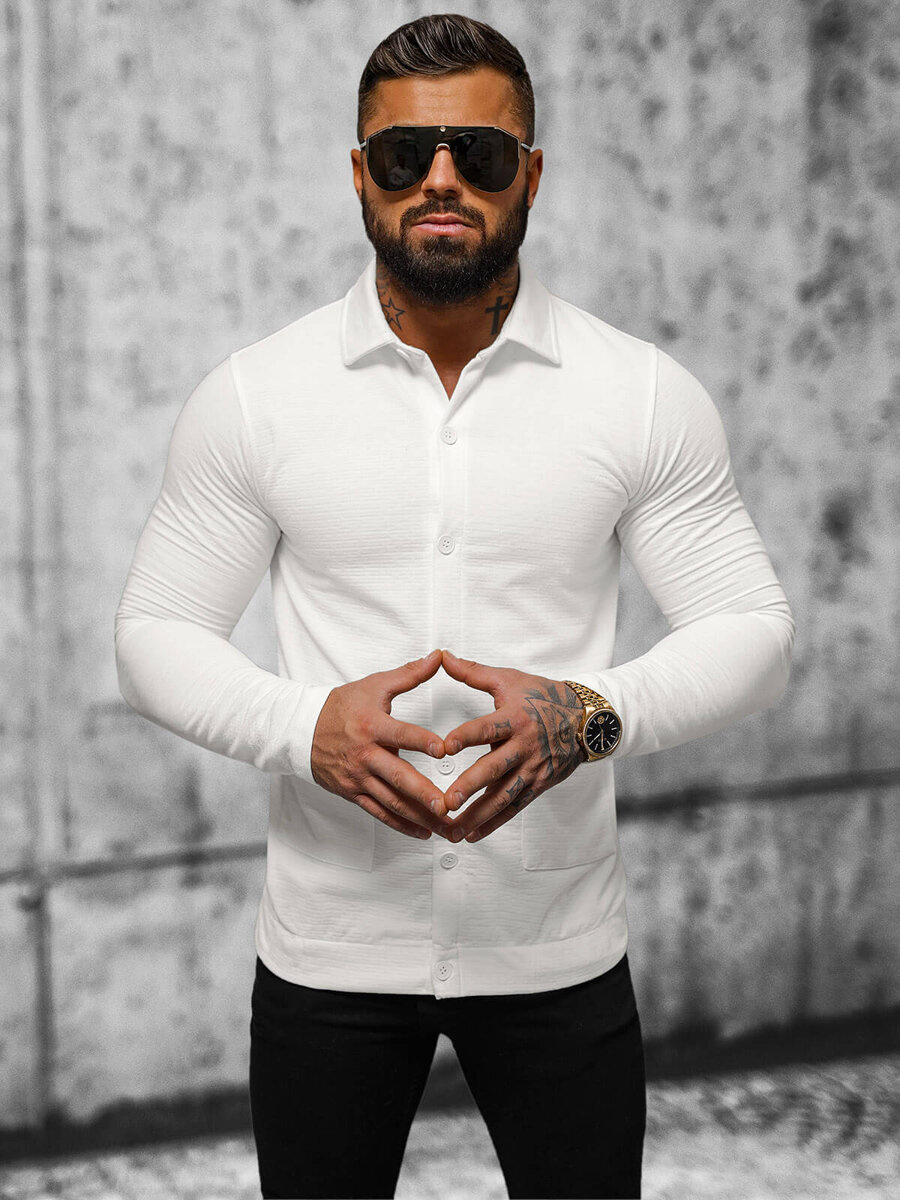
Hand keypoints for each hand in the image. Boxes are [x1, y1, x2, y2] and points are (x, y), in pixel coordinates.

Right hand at [310, 649, 458, 840]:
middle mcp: (365, 755)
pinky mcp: (353, 793)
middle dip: (424, 794)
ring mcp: (358, 778)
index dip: (422, 741)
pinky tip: (424, 833)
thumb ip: (410, 674)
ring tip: (446, 827)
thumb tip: (440, 656)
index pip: (400, 734)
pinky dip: (402, 825)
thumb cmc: (341, 705)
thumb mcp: (374, 685)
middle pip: (397, 777)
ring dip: (420, 817)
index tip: (444, 750)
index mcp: (372, 726)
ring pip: (392, 802)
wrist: (299, 729)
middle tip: (447, 805)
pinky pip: (379, 813)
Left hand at [439, 650, 586, 842]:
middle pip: (495, 769)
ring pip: (503, 796)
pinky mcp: (538, 785)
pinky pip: (514, 808)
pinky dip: (494, 823)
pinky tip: (472, 835)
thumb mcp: (509, 680)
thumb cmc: (542, 696)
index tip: (444, 747)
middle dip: (471, 787)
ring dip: (478, 815)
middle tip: (447, 801)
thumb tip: (441, 655)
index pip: (487, 728)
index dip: (466, 736)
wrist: (585, 718)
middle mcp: (524, 747)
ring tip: (453, 830)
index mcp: (515, 718)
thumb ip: (472, 672)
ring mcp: (532, 770)